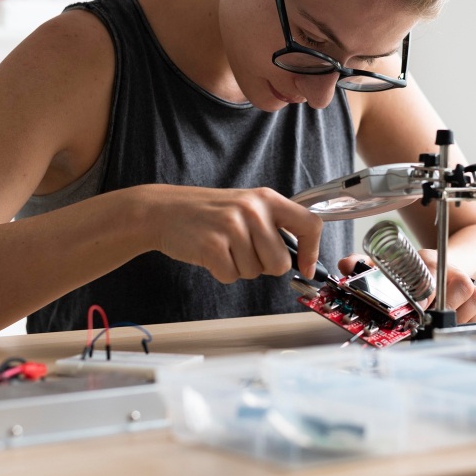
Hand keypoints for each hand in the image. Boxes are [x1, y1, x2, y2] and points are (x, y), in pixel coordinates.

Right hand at [140, 184, 322, 282]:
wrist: (163, 210)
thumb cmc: (208, 213)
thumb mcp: (246, 206)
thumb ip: (273, 225)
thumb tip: (302, 258)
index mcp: (267, 199)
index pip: (310, 225)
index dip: (312, 252)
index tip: (306, 267)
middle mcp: (253, 210)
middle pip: (281, 263)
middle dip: (264, 266)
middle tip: (243, 251)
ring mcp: (232, 227)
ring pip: (255, 272)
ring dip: (239, 268)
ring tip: (223, 247)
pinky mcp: (213, 246)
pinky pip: (231, 276)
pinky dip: (222, 272)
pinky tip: (210, 254)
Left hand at [337, 250, 475, 323]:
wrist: (446, 260)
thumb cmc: (414, 268)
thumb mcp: (388, 264)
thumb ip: (365, 266)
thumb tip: (346, 264)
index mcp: (427, 261)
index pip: (432, 276)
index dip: (426, 295)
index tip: (417, 310)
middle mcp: (451, 269)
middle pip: (462, 287)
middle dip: (443, 307)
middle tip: (427, 318)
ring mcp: (469, 283)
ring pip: (475, 299)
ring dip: (457, 314)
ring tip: (440, 317)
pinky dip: (472, 319)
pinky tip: (456, 319)